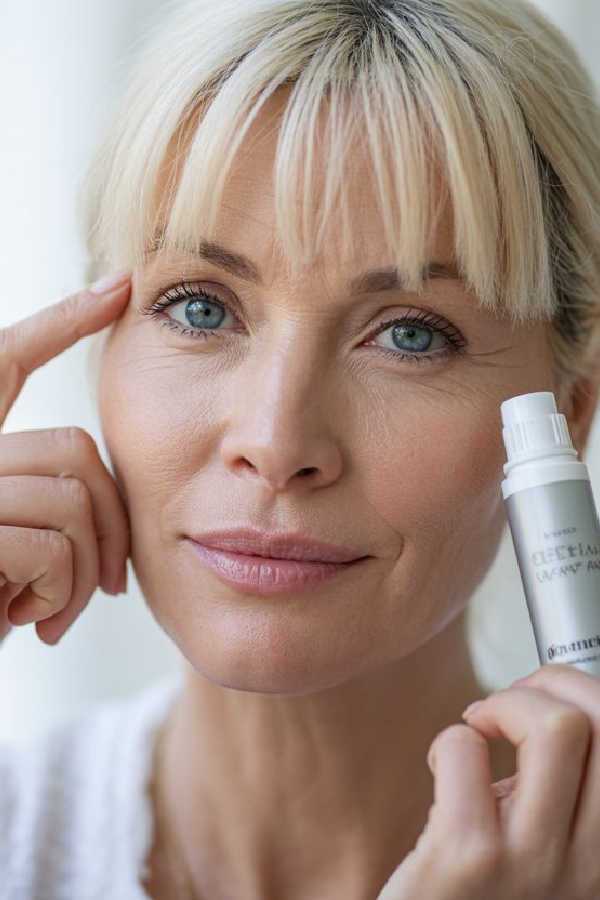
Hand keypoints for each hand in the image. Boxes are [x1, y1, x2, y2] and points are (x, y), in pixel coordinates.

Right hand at [0, 272, 131, 644]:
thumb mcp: (10, 555)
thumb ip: (40, 504)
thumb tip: (99, 487)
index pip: (6, 359)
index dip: (60, 322)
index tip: (119, 288)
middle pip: (74, 448)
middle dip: (110, 520)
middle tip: (104, 585)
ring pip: (70, 492)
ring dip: (81, 567)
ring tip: (56, 612)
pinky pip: (49, 542)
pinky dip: (59, 591)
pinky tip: (30, 623)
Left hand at [377, 663, 599, 899]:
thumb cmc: (486, 899)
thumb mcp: (549, 854)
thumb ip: (567, 800)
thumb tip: (565, 707)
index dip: (585, 692)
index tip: (546, 702)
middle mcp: (593, 864)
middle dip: (547, 685)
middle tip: (505, 712)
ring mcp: (535, 862)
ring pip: (556, 726)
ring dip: (504, 705)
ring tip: (479, 733)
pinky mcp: (468, 856)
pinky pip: (465, 749)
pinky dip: (450, 741)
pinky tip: (442, 770)